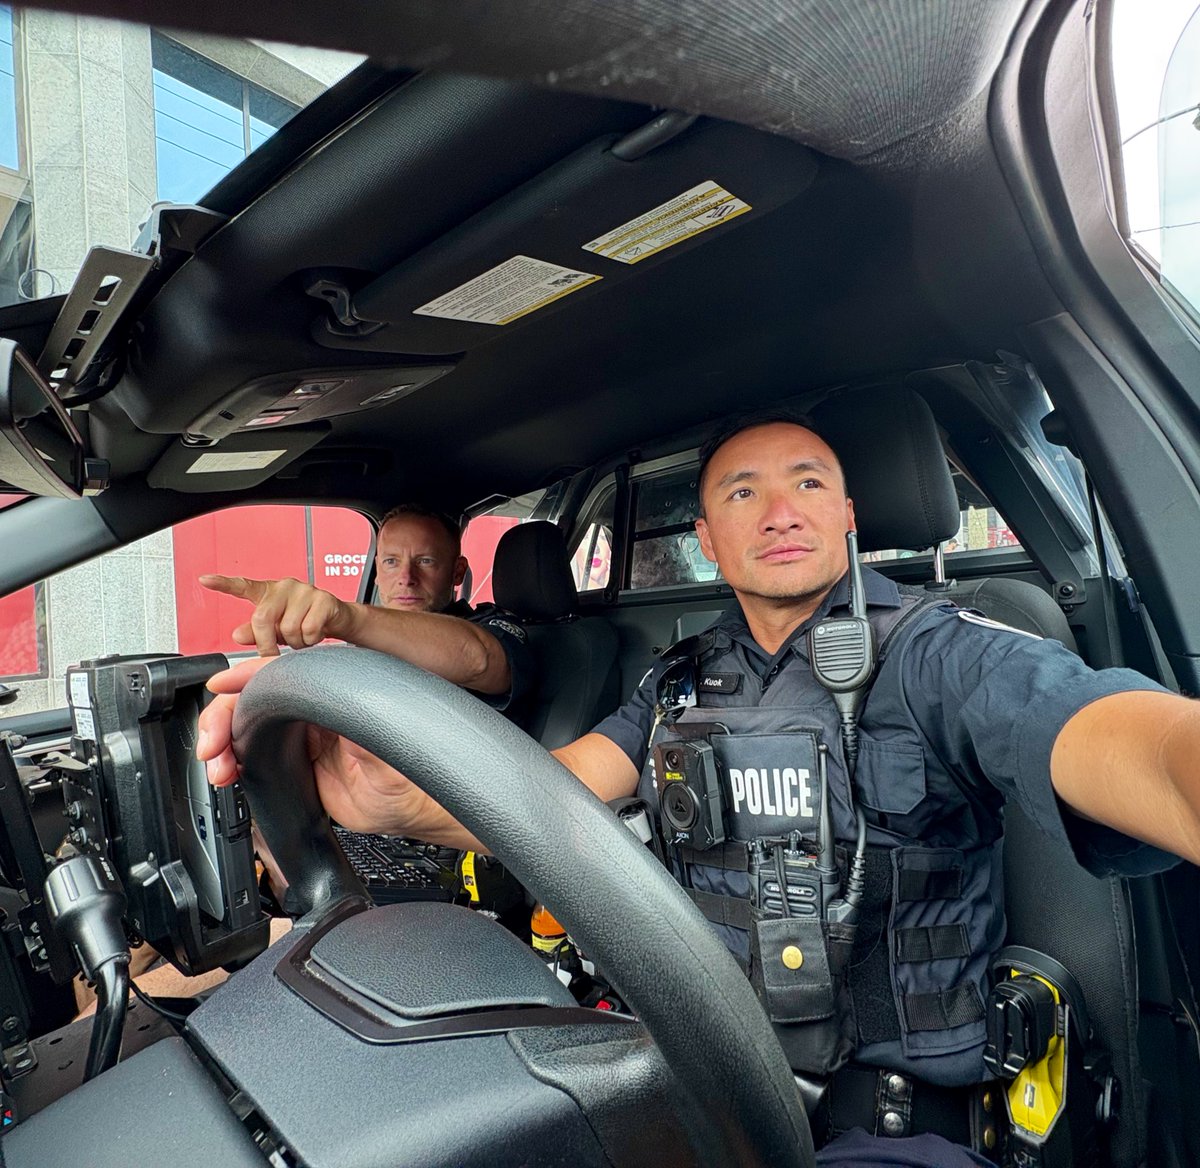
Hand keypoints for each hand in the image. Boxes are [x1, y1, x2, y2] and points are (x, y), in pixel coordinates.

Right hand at [198, 657, 429, 836]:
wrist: (415, 805)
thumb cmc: (412, 759)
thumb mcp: (383, 728)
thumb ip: (353, 709)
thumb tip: (321, 693)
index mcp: (331, 691)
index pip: (279, 674)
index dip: (245, 677)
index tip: (222, 686)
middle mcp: (312, 712)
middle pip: (252, 703)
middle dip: (223, 718)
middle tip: (213, 743)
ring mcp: (301, 741)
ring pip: (246, 732)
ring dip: (223, 745)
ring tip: (218, 766)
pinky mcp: (295, 770)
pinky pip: (253, 761)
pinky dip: (232, 765)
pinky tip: (225, 773)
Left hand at [199, 574, 355, 655]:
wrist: (338, 619)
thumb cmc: (303, 622)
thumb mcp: (276, 629)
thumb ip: (256, 633)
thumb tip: (237, 635)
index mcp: (268, 593)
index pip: (243, 586)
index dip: (223, 584)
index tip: (204, 579)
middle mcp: (285, 587)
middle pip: (262, 618)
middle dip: (267, 643)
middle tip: (274, 654)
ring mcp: (305, 591)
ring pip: (288, 628)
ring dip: (295, 643)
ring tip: (302, 638)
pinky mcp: (323, 599)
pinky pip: (309, 630)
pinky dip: (311, 641)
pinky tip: (316, 635)